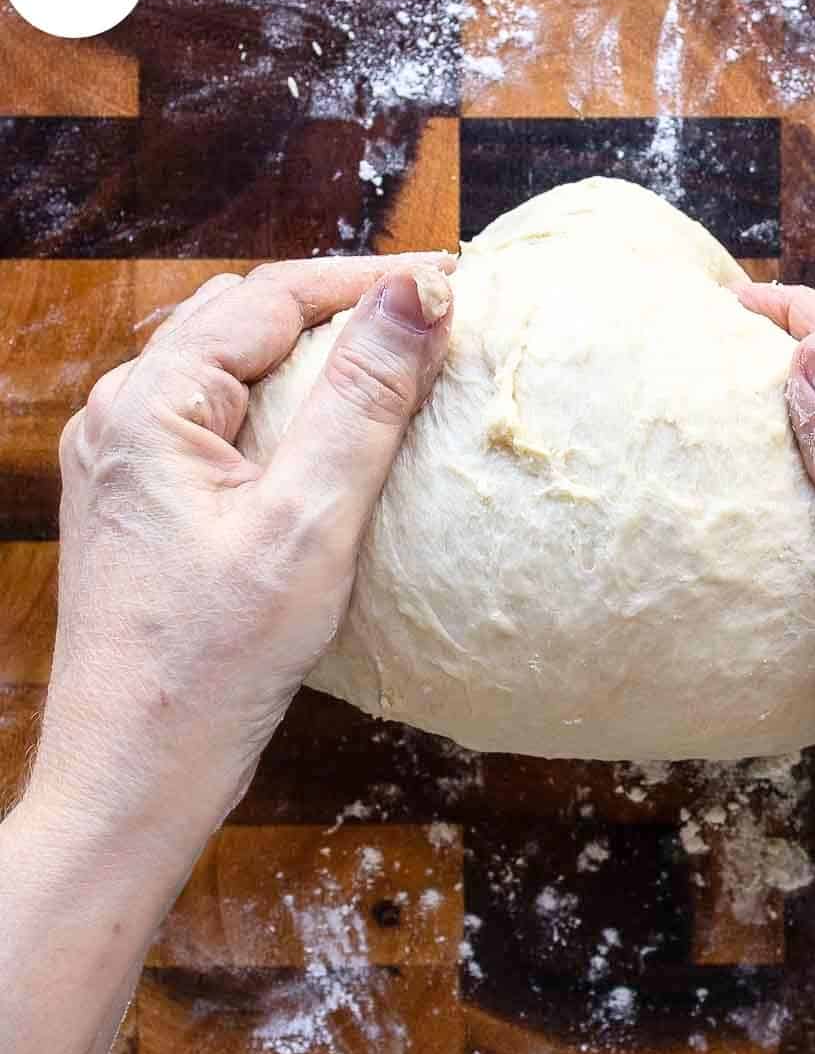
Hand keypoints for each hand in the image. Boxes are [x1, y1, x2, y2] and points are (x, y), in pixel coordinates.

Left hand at [30, 254, 453, 842]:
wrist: (136, 772)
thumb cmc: (218, 658)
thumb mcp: (308, 520)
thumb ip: (364, 398)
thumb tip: (420, 291)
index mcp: (151, 403)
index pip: (272, 295)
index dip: (365, 280)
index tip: (450, 284)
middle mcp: (125, 415)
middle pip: (244, 320)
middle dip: (338, 308)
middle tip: (426, 321)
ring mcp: (129, 460)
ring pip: (231, 367)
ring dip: (310, 355)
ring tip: (388, 365)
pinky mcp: (146, 502)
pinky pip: (219, 420)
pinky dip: (283, 406)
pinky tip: (326, 435)